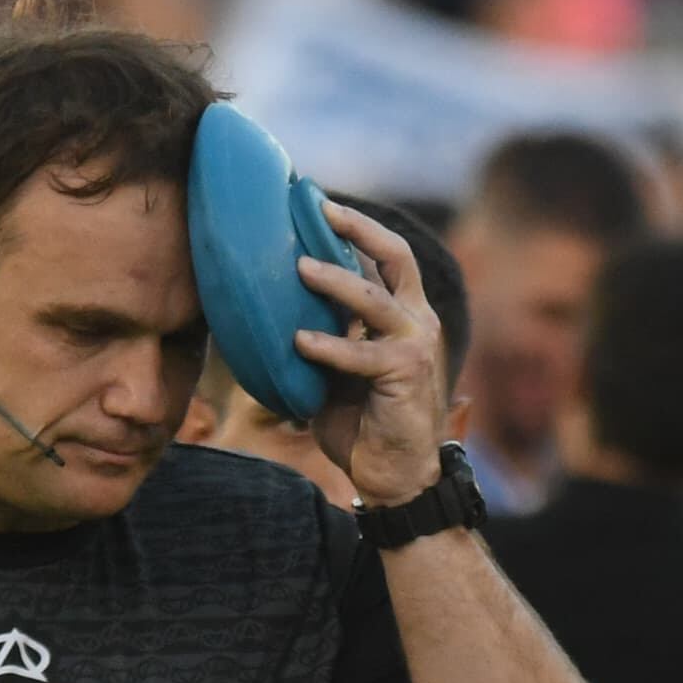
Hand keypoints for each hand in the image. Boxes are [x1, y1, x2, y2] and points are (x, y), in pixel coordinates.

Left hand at [294, 201, 453, 514]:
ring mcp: (415, 345)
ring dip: (336, 281)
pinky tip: (299, 342)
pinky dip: (329, 348)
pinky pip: (362, 354)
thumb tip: (266, 316)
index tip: (318, 204)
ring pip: (374, 299)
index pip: (385, 257)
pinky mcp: (406, 374)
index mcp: (403, 314)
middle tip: (319, 208)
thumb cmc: (364, 425)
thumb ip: (322, 339)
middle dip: (357, 228)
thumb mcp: (336, 373)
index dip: (355, 228)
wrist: (398, 477)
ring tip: (300, 267)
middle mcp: (416, 320)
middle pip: (395, 256)